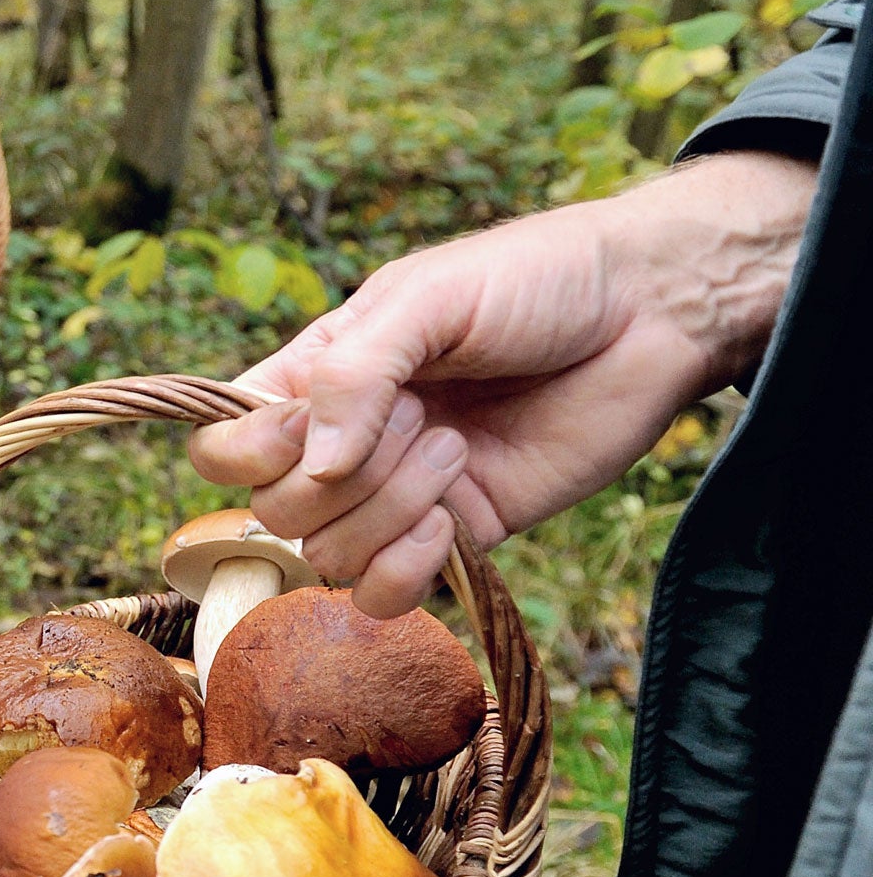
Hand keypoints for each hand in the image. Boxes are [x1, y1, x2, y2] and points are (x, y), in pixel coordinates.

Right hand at [190, 151, 818, 616]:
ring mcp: (395, 497)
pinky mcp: (455, 537)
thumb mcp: (429, 297)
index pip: (225, 447)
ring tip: (455, 449)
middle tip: (420, 415)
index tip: (310, 422)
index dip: (250, 453)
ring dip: (389, 510)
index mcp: (316, 379)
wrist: (653, 313)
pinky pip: (383, 596)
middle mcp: (344, 444)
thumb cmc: (535, 280)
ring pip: (327, 557)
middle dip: (344, 475)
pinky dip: (404, 572)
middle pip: (272, 512)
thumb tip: (314, 464)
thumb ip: (355, 371)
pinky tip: (448, 523)